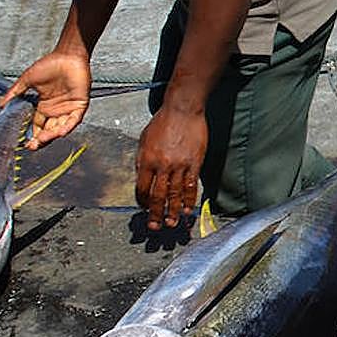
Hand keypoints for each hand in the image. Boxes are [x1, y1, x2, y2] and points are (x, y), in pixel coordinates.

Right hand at [0, 51, 91, 149]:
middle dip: (41, 140)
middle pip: (48, 130)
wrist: (67, 55)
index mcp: (44, 106)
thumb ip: (15, 93)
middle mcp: (56, 110)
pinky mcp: (79, 106)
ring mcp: (68, 109)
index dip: (32, 134)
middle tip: (32, 146)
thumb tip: (0, 104)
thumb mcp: (28, 80)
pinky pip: (73, 120)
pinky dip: (67, 127)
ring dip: (51, 135)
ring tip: (41, 140)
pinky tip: (60, 133)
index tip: (24, 142)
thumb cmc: (49, 64)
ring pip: (60, 128)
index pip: (37, 125)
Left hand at [135, 107, 206, 229]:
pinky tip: (186, 210)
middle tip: (155, 227)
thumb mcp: (144, 139)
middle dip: (155, 214)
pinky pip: (191, 186)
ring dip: (172, 211)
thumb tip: (142, 177)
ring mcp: (179, 165)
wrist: (182, 109)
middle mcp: (162, 165)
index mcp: (146, 159)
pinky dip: (188, 200)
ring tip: (171, 224)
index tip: (144, 210)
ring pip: (175, 194)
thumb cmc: (163, 122)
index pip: (142, 188)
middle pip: (158, 196)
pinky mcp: (194, 163)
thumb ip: (143, 160)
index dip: (142, 202)